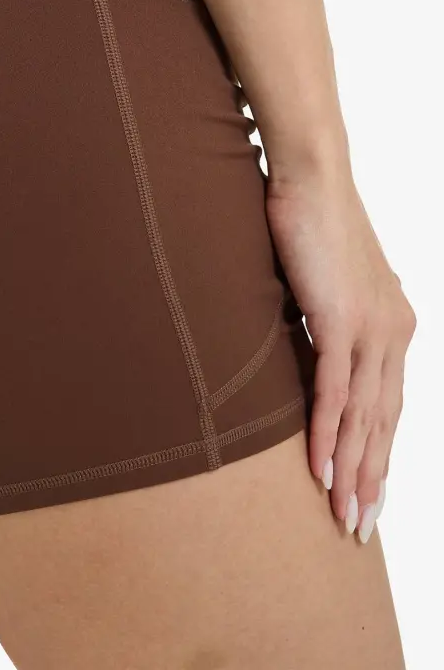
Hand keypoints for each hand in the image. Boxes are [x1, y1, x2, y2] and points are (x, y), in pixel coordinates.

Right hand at [264, 167, 414, 542]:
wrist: (312, 176)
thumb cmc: (311, 217)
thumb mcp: (325, 279)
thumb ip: (327, 314)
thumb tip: (307, 339)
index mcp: (393, 323)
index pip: (388, 404)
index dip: (378, 452)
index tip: (366, 491)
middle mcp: (393, 332)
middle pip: (384, 422)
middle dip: (371, 478)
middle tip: (358, 524)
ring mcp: (371, 328)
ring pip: (366, 417)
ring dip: (353, 471)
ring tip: (343, 515)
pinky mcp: (342, 320)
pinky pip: (336, 391)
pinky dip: (331, 434)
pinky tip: (323, 469)